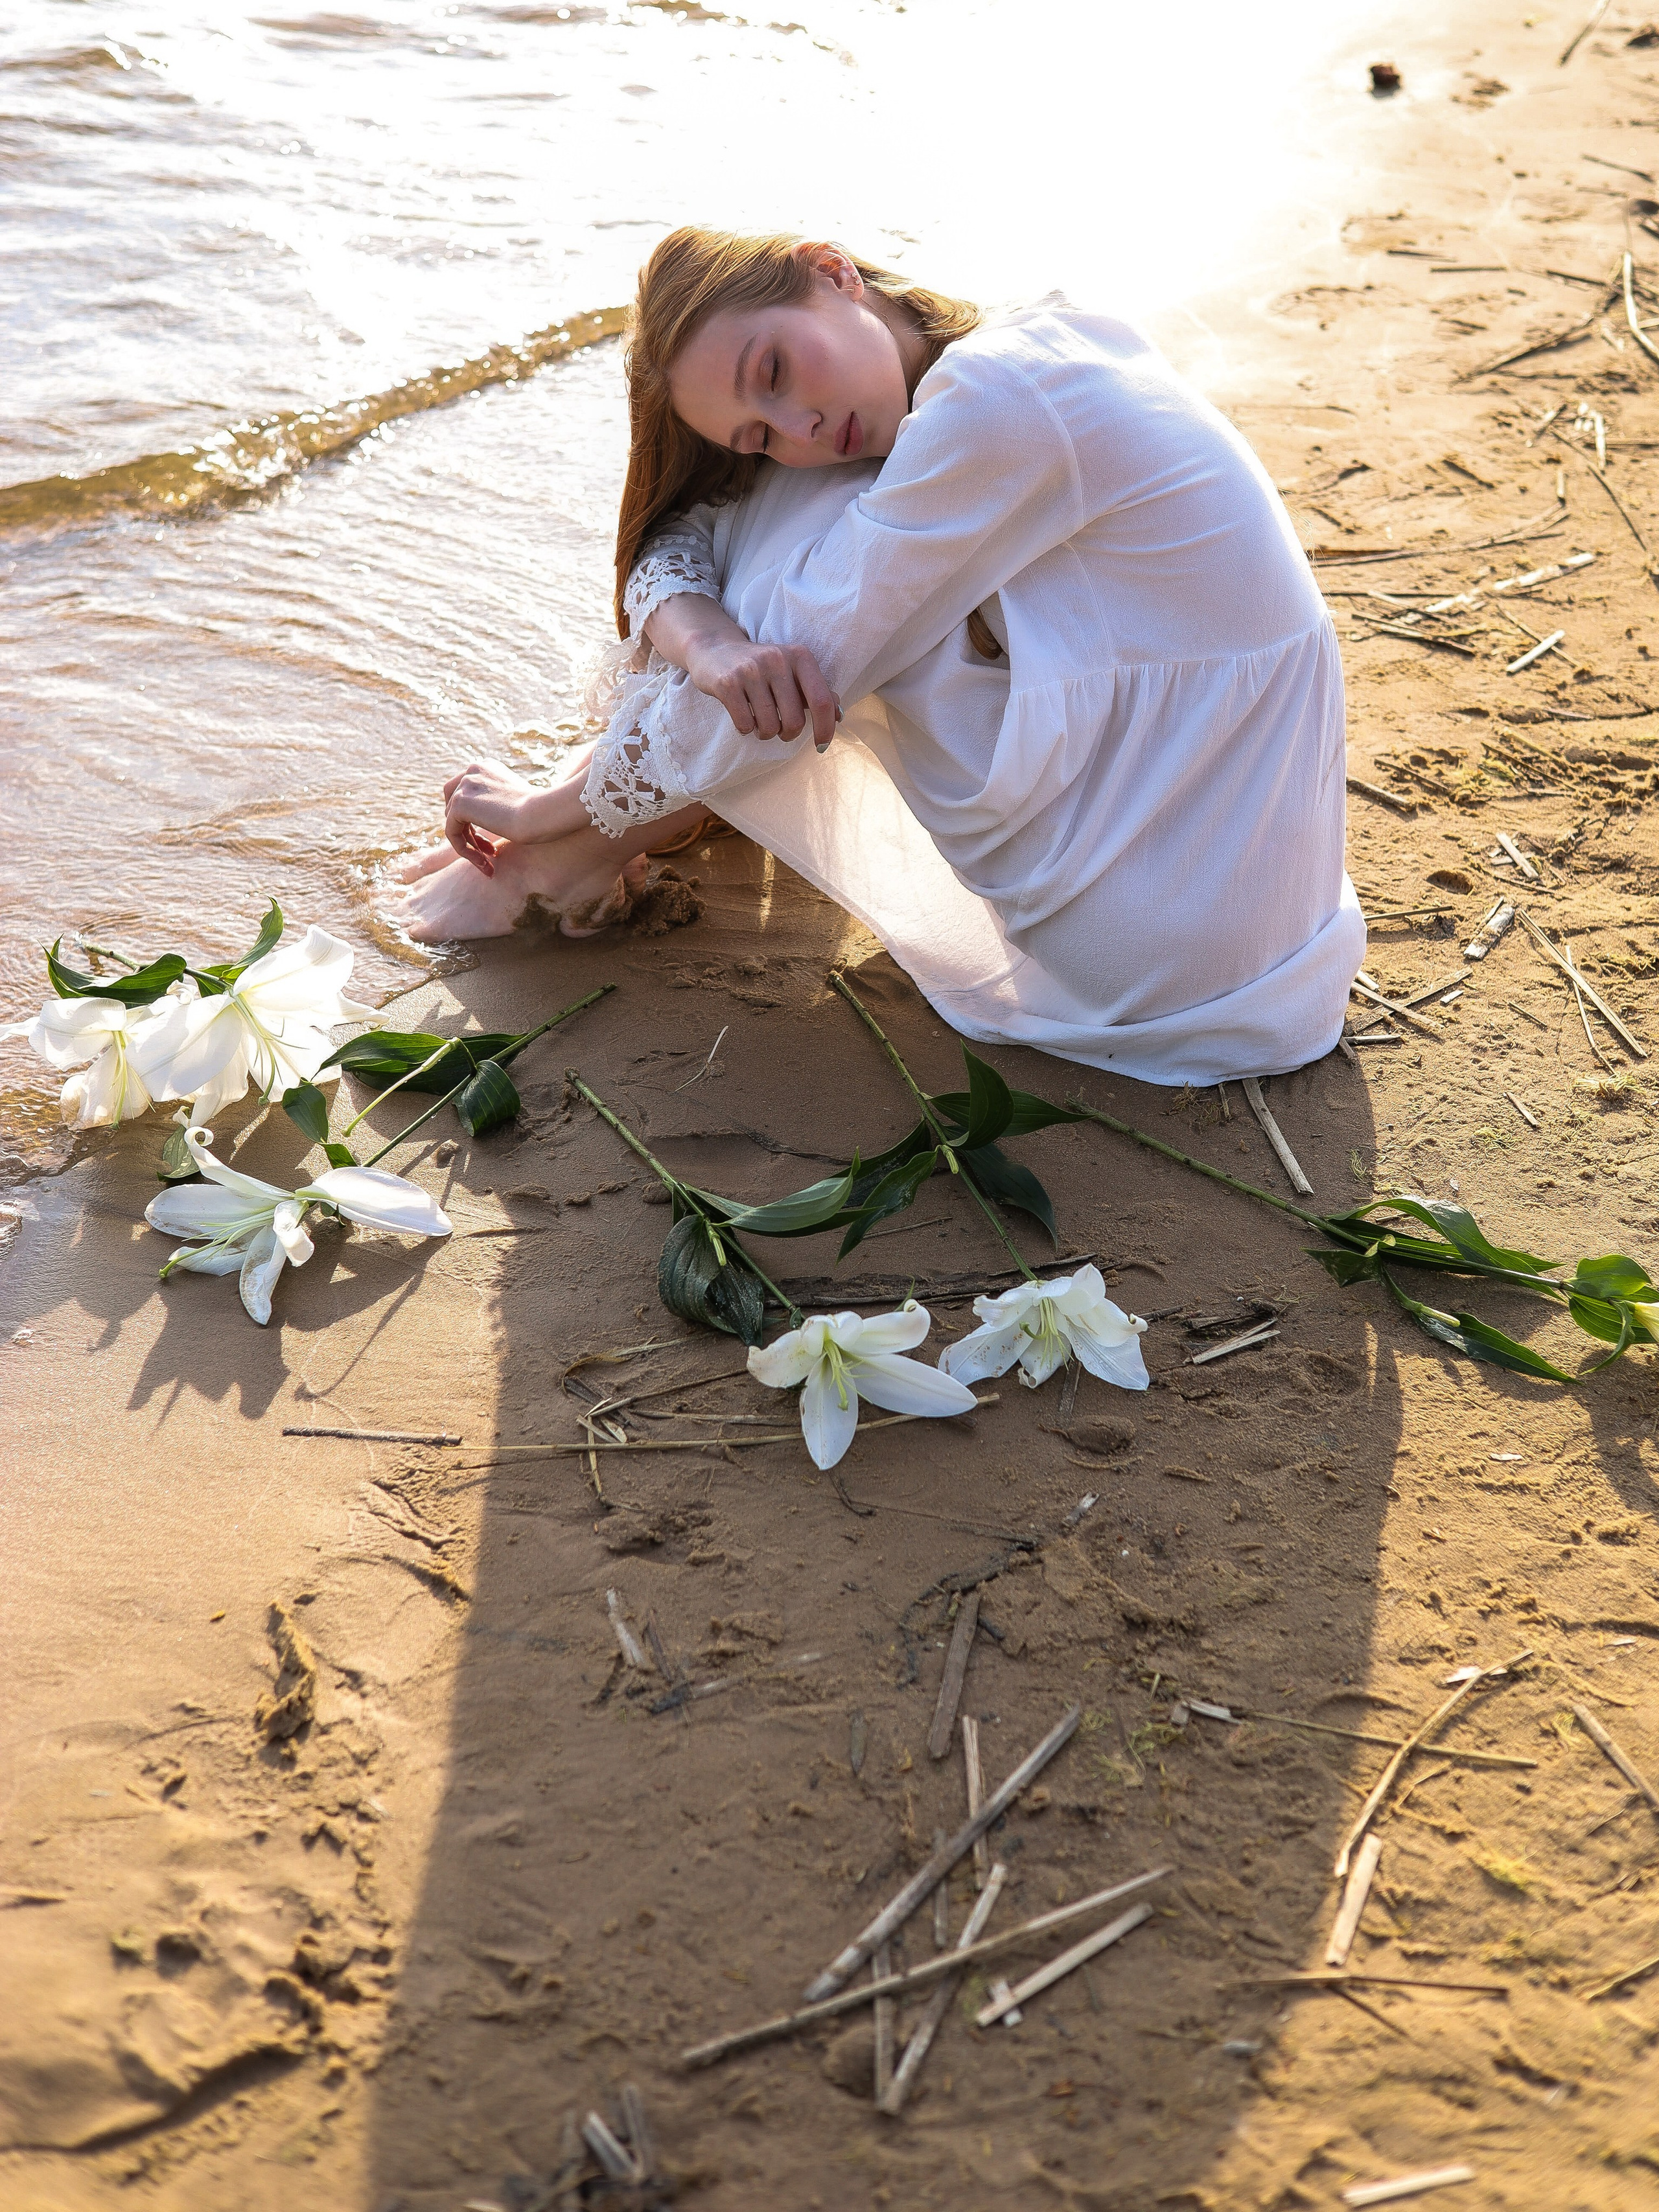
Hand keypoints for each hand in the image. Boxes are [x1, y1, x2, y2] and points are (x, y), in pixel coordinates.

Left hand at [442, 759, 534, 875]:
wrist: (543, 814)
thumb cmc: (542, 813)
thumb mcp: (519, 802)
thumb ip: (499, 804)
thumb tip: (490, 818)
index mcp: (486, 767)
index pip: (465, 793)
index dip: (472, 819)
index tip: (491, 840)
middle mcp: (472, 770)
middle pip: (453, 805)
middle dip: (467, 831)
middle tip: (488, 852)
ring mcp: (464, 785)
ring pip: (453, 822)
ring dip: (468, 845)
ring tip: (487, 863)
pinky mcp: (460, 803)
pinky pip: (452, 833)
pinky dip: (464, 850)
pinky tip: (483, 863)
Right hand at [684, 635, 838, 747]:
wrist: (715, 649)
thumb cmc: (762, 667)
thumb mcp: (792, 670)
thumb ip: (817, 691)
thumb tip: (839, 715)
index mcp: (800, 656)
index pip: (821, 701)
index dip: (825, 729)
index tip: (822, 745)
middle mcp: (777, 660)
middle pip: (795, 721)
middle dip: (788, 734)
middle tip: (780, 729)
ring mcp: (750, 671)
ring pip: (769, 727)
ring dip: (766, 733)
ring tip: (760, 722)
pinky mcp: (727, 683)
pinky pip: (745, 724)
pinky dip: (746, 728)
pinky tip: (743, 716)